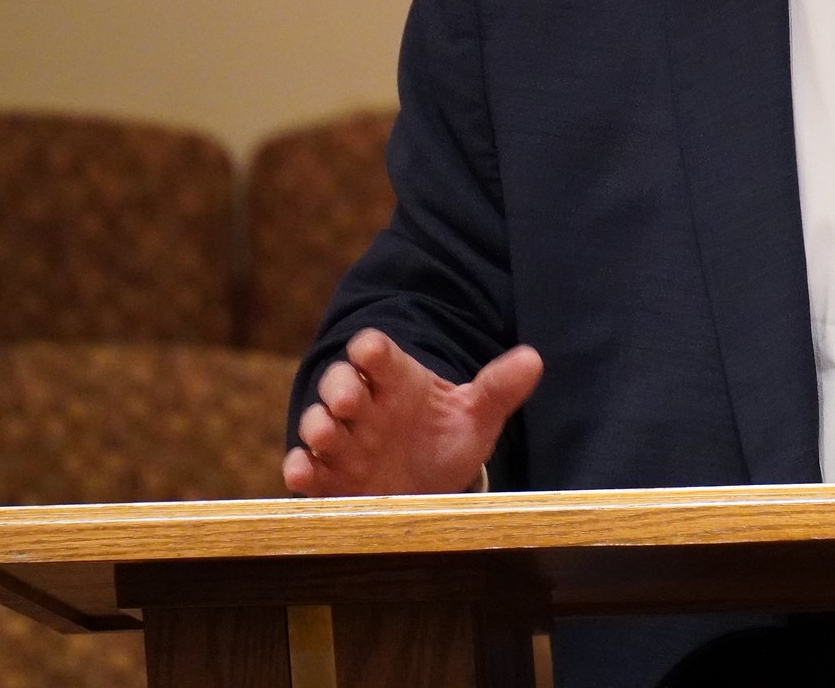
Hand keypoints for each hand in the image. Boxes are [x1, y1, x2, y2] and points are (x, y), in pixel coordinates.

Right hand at [283, 329, 542, 496]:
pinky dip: (300, 469)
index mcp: (396, 379)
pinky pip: (305, 469)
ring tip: (327, 432)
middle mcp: (364, 405)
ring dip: (318, 425)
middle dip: (339, 387)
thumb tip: (534, 359)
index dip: (370, 350)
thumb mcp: (477, 414)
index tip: (370, 351)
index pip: (376, 352)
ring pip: (318, 422)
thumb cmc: (446, 437)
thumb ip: (499, 387)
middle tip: (349, 400)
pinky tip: (301, 472)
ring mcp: (343, 440)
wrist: (430, 485)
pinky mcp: (330, 477)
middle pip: (339, 381)